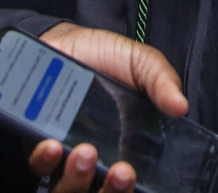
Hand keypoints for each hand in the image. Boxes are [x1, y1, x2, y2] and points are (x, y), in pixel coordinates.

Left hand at [23, 23, 189, 189]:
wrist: (64, 40)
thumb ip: (161, 81)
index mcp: (124, 146)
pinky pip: (37, 166)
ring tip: (85, 153)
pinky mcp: (36, 146)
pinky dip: (44, 161)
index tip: (133, 175)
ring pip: (67, 188)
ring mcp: (63, 156)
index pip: (126, 182)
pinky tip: (51, 145)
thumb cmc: (103, 56)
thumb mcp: (141, 63)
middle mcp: (94, 158)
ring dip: (77, 179)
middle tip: (120, 172)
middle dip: (111, 191)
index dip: (127, 187)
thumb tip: (180, 105)